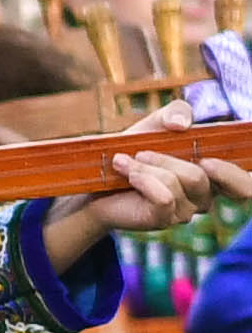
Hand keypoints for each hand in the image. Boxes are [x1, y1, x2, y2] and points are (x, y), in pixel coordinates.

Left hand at [53, 120, 251, 250]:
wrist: (95, 177)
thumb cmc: (130, 151)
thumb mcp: (155, 124)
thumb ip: (176, 112)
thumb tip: (182, 125)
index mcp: (210, 174)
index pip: (243, 185)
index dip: (236, 176)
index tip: (208, 160)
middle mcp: (204, 196)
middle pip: (204, 175)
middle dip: (169, 158)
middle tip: (143, 152)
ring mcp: (185, 210)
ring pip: (181, 182)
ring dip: (147, 166)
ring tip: (123, 162)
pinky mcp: (164, 219)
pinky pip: (165, 197)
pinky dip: (141, 179)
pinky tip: (125, 175)